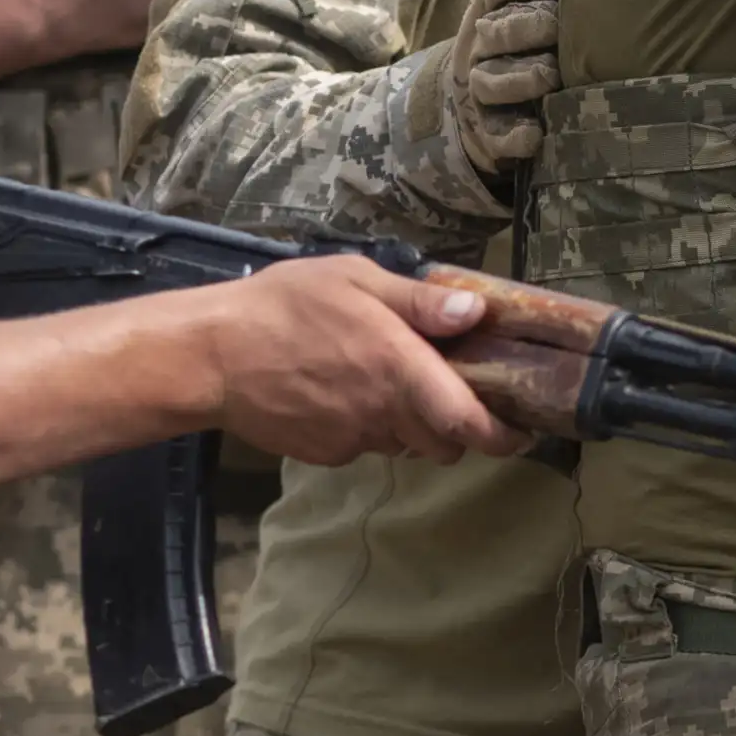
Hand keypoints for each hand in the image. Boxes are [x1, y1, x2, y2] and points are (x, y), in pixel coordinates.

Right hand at [203, 257, 528, 467]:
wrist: (211, 355)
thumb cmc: (284, 306)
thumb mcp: (355, 280)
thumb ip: (418, 302)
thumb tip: (475, 312)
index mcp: (401, 369)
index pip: (470, 424)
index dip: (505, 436)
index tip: (524, 430)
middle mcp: (385, 414)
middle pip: (444, 445)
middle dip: (459, 429)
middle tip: (454, 395)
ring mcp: (352, 440)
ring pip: (404, 445)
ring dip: (412, 426)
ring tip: (390, 384)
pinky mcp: (323, 454)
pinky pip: (363, 446)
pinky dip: (368, 427)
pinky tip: (342, 392)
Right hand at [442, 0, 559, 182]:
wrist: (485, 107)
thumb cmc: (532, 46)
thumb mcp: (538, 7)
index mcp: (494, 8)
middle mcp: (482, 46)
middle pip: (496, 30)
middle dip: (528, 28)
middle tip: (557, 29)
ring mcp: (482, 90)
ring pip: (491, 80)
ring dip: (522, 78)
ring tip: (551, 78)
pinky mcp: (489, 132)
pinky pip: (496, 133)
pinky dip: (515, 134)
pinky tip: (535, 134)